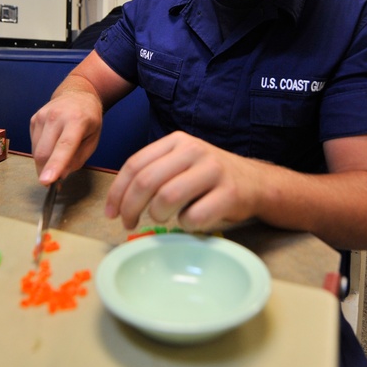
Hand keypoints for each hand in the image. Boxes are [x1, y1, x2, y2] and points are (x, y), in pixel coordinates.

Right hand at [30, 88, 102, 184]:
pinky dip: (41, 152)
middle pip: (44, 152)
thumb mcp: (93, 140)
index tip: (46, 182)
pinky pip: (33, 145)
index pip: (64, 146)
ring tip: (57, 156)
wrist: (77, 95)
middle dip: (46, 172)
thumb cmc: (89, 120)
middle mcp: (56, 116)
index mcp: (77, 120)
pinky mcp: (33, 119)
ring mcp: (42, 116)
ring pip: (36, 151)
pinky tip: (52, 145)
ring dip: (44, 163)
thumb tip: (60, 176)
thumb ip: (77, 160)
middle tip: (54, 182)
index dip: (55, 165)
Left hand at [105, 131, 261, 231]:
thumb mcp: (182, 163)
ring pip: (167, 198)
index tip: (111, 212)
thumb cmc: (210, 178)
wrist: (255, 182)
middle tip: (128, 224)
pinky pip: (193, 216)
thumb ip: (154, 171)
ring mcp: (213, 171)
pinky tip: (190, 221)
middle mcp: (194, 151)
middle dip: (130, 207)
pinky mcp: (229, 194)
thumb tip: (119, 200)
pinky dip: (185, 225)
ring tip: (163, 219)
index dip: (117, 192)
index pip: (135, 164)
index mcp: (177, 141)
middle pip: (147, 181)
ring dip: (158, 215)